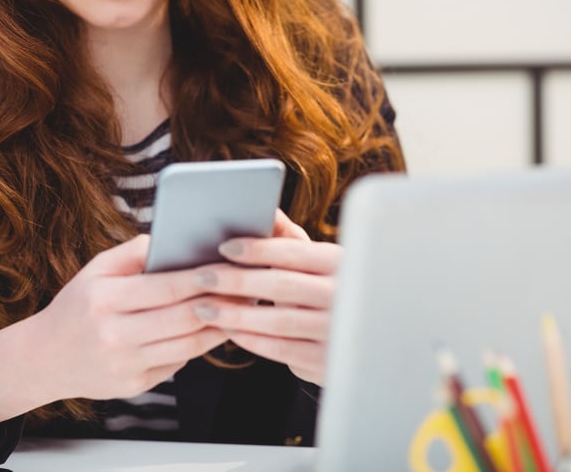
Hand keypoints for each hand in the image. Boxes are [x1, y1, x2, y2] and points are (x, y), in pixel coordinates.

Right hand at [29, 235, 228, 400]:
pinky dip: (200, 346)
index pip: (164, 288)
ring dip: (219, 327)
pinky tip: (216, 329)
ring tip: (240, 308)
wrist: (45, 358)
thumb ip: (135, 253)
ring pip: (188, 346)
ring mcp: (125, 365)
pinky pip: (178, 363)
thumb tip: (176, 239)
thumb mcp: (96, 270)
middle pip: (182, 319)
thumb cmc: (78, 305)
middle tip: (247, 288)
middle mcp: (114, 335)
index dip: (200, 278)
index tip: (227, 267)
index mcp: (104, 300)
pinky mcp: (135, 386)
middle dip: (219, 302)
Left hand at [190, 210, 339, 384]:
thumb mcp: (321, 264)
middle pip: (281, 285)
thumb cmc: (331, 292)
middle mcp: (342, 295)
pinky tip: (230, 332)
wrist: (369, 341)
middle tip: (202, 277)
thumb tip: (266, 210)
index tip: (224, 247)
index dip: (258, 249)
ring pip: (278, 320)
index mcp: (341, 263)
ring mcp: (336, 330)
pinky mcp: (326, 361)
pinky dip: (253, 340)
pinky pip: (282, 350)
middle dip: (236, 280)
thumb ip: (292, 239)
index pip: (294, 252)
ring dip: (236, 314)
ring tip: (205, 308)